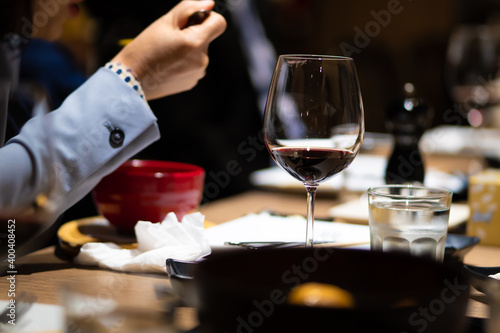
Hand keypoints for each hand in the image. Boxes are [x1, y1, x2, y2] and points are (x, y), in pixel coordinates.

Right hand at [112, 0, 226, 99]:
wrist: (132, 79)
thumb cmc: (144, 49)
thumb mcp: (164, 22)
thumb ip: (189, 9)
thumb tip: (209, 4)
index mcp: (195, 43)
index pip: (219, 23)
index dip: (208, 17)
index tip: (193, 20)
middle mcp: (201, 60)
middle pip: (206, 38)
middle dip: (192, 34)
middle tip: (170, 39)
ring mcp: (198, 73)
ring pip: (199, 52)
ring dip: (188, 49)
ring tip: (167, 53)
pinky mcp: (192, 82)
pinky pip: (194, 65)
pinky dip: (185, 62)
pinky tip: (168, 64)